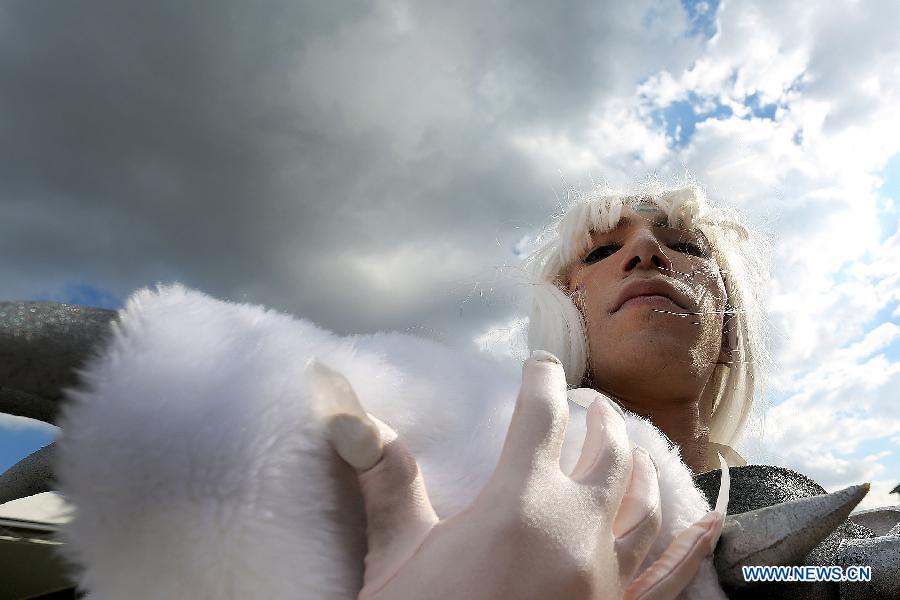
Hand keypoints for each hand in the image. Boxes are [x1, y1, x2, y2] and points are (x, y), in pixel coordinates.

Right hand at [307, 352, 722, 599]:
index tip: (539, 364)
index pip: (541, 416)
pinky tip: (708, 522)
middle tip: (588, 404)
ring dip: (638, 465)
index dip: (540, 381)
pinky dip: (692, 546)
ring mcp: (608, 575)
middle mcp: (577, 528)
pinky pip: (671, 575)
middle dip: (598, 418)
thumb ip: (388, 480)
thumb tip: (351, 417)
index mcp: (520, 502)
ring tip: (629, 446)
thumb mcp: (398, 554)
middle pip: (605, 452)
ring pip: (643, 502)